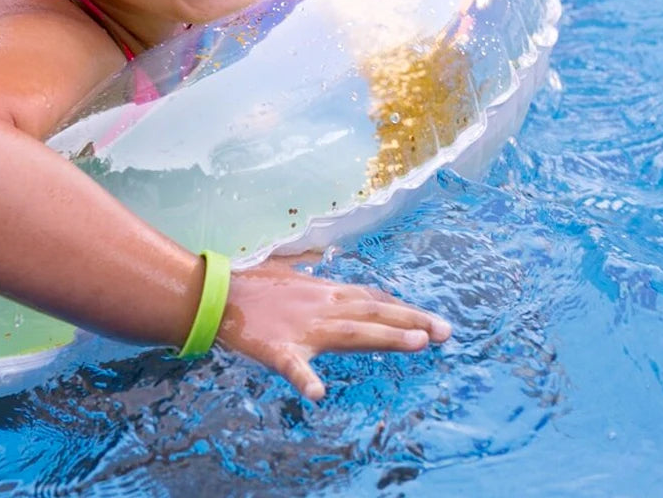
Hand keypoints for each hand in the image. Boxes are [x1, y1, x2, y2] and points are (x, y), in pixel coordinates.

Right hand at [216, 262, 451, 401]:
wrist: (216, 294)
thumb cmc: (251, 285)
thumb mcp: (288, 275)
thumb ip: (311, 275)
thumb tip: (322, 268)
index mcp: (324, 293)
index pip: (372, 299)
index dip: (403, 309)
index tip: (432, 321)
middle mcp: (321, 308)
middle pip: (373, 313)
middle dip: (411, 320)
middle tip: (446, 330)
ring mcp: (302, 329)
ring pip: (350, 333)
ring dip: (384, 336)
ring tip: (416, 342)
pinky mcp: (278, 350)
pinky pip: (293, 367)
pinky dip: (305, 380)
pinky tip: (318, 394)